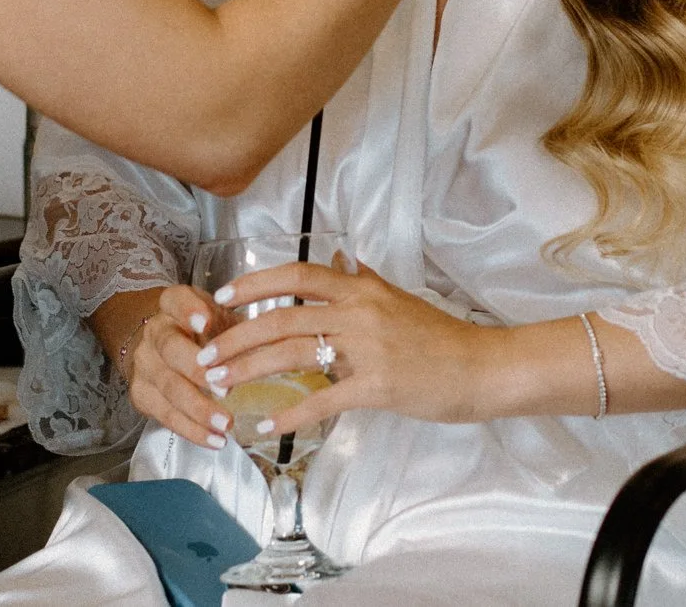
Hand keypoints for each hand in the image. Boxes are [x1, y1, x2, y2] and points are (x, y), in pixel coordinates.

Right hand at [122, 284, 237, 449]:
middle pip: (170, 350)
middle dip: (198, 372)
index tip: (205, 322)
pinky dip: (192, 430)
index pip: (175, 300)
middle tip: (226, 390)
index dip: (189, 311)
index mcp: (172, 306)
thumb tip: (261, 345)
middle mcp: (154, 332)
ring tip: (225, 425)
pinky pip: (165, 415)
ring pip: (168, 388)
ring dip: (197, 409)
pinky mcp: (141, 394)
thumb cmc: (201, 331)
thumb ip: (234, 326)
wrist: (161, 346)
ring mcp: (144, 364)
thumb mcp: (219, 316)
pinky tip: (214, 440)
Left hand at [194, 259, 500, 436]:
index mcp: (361, 288)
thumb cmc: (439, 337)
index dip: (256, 284)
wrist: (480, 367)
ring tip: (220, 384)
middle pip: (283, 317)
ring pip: (293, 354)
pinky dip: (291, 414)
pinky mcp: (376, 386)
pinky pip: (323, 399)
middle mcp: (359, 311)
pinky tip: (266, 427)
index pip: (298, 275)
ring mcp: (367, 348)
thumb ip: (365, 279)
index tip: (221, 297)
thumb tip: (340, 258)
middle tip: (204, 355)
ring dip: (249, 369)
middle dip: (236, 337)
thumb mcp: (399, 298)